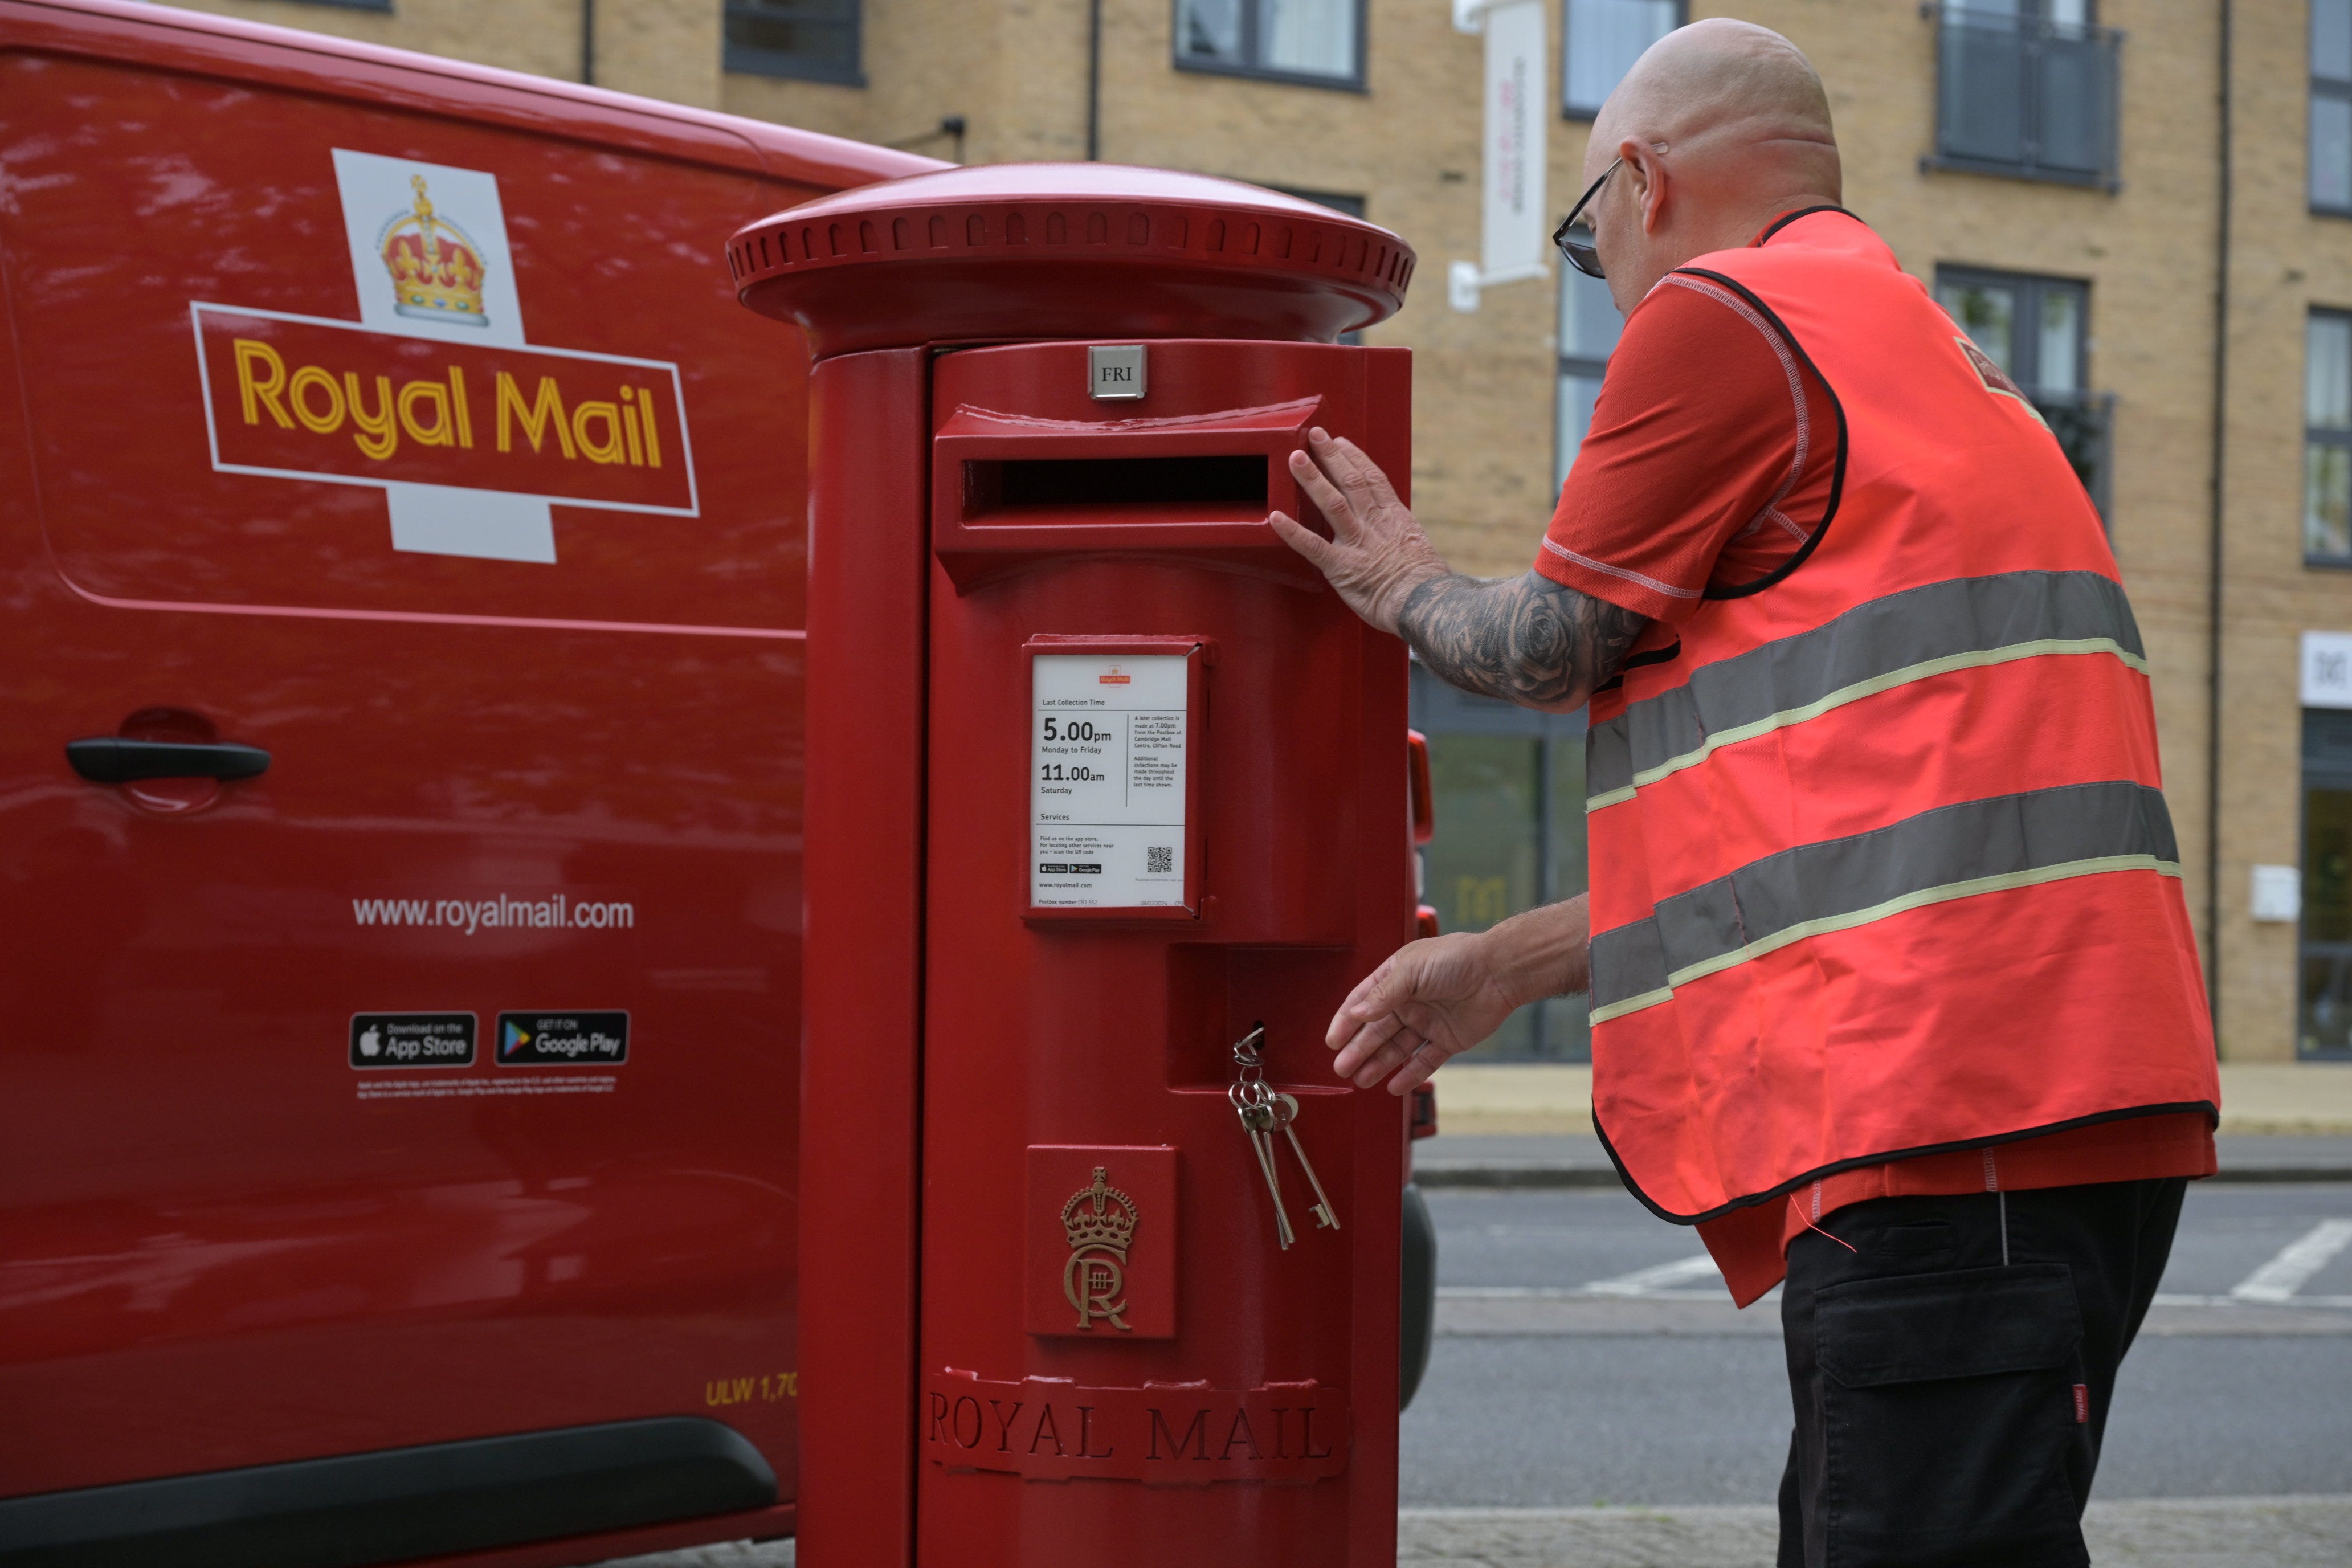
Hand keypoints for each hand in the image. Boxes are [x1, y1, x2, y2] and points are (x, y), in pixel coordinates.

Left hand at [1269, 427, 1446, 635]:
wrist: (1425, 603)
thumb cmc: (1426, 584)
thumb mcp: (1419, 549)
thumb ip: (1401, 536)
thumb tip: (1398, 535)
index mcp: (1394, 518)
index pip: (1373, 479)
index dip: (1355, 458)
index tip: (1342, 442)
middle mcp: (1374, 524)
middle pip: (1351, 481)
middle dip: (1331, 455)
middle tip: (1314, 435)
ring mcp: (1357, 543)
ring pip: (1332, 502)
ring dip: (1312, 478)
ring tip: (1295, 458)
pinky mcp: (1341, 567)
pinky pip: (1313, 545)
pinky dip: (1292, 531)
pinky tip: (1275, 517)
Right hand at [1325, 932, 1522, 1094]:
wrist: (1499, 972)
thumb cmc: (1456, 960)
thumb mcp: (1412, 971)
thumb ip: (1383, 995)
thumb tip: (1357, 1013)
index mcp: (1397, 979)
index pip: (1363, 1002)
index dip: (1346, 1021)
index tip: (1332, 1041)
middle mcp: (1410, 1002)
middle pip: (1378, 1030)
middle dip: (1359, 1050)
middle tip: (1342, 1068)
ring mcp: (1428, 1022)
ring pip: (1398, 1048)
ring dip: (1379, 1064)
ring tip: (1361, 1080)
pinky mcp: (1448, 1040)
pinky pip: (1425, 1061)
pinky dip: (1411, 1074)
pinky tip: (1394, 1086)